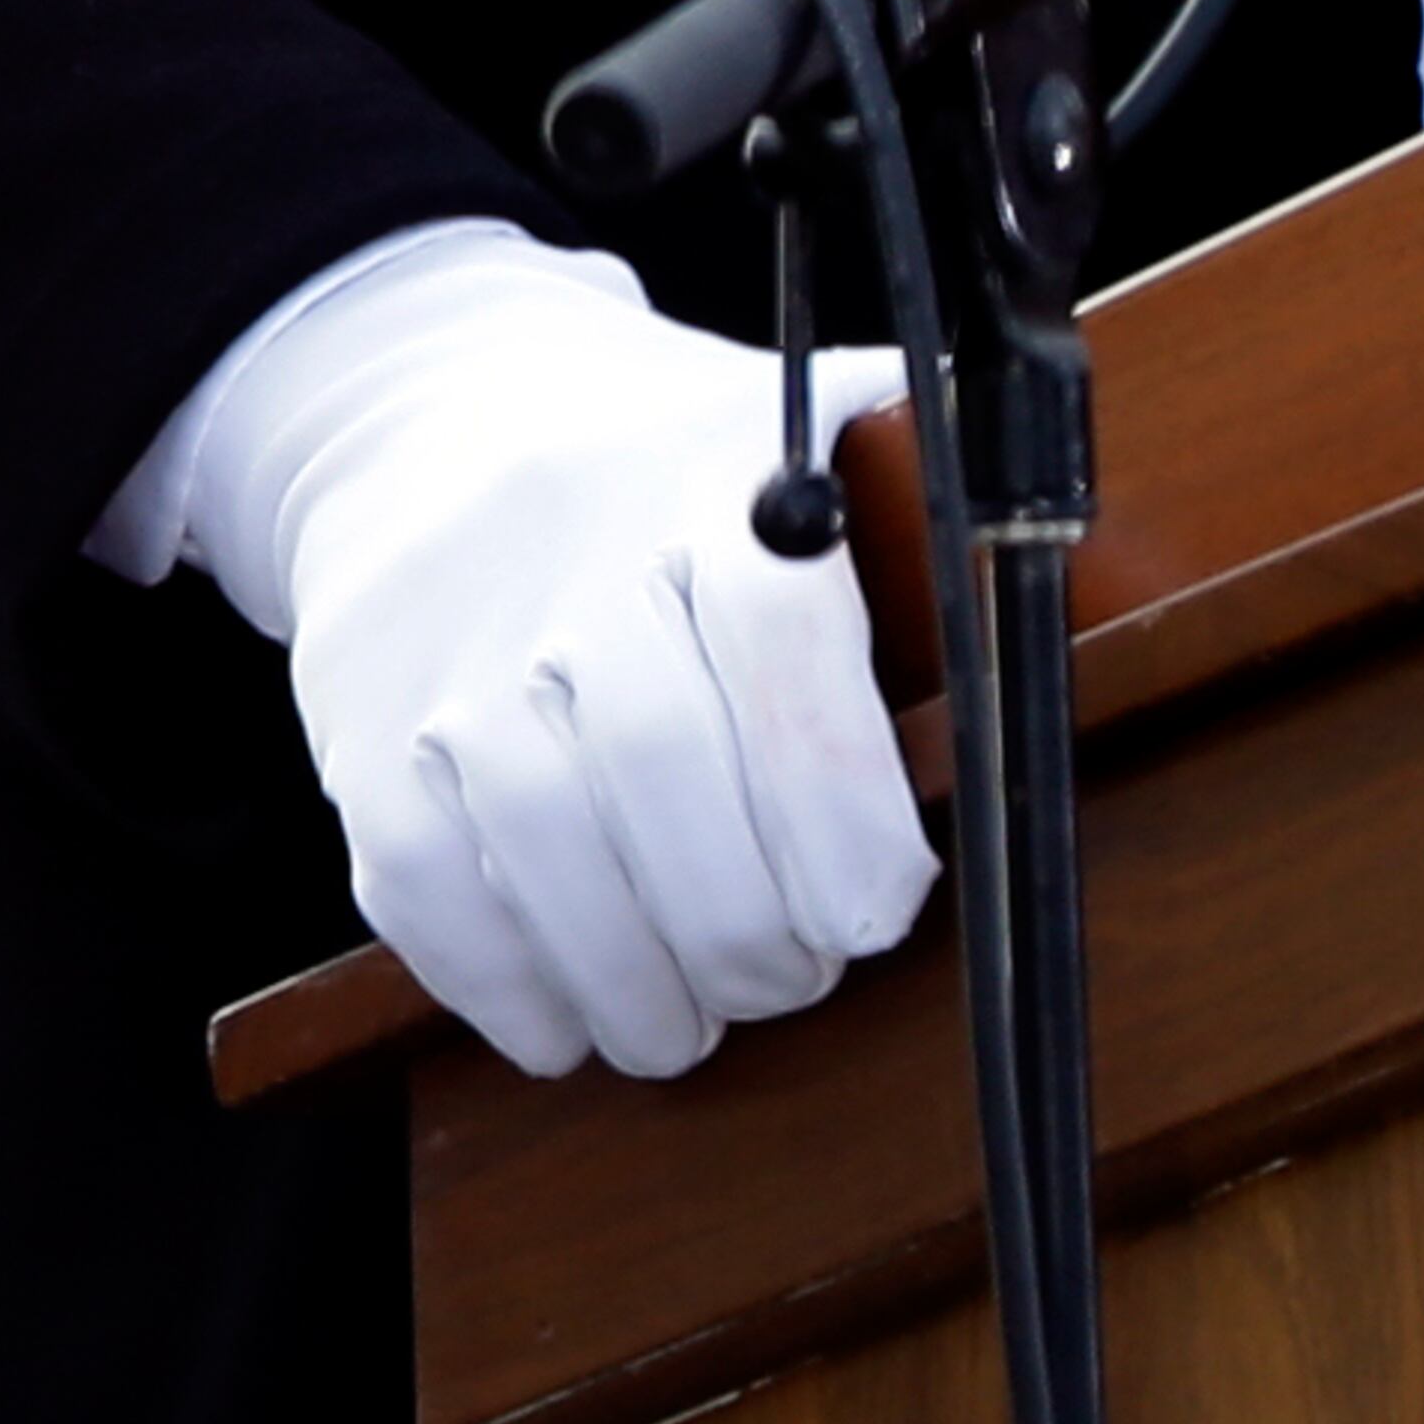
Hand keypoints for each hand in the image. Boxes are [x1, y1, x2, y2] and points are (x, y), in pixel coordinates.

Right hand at [186, 231, 933, 1077]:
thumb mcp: (808, 420)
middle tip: (795, 971)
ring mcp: (453, 652)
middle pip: (665, 778)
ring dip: (643, 983)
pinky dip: (517, 987)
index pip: (780, 648)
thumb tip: (1063, 613)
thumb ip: (925, 503)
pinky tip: (581, 1010)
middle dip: (751, 925)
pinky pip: (433, 898)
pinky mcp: (360, 733)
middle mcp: (570, 558)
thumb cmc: (666, 453)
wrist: (430, 412)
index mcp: (713, 475)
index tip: (879, 904)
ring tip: (697, 1011)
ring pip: (548, 857)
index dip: (838, 804)